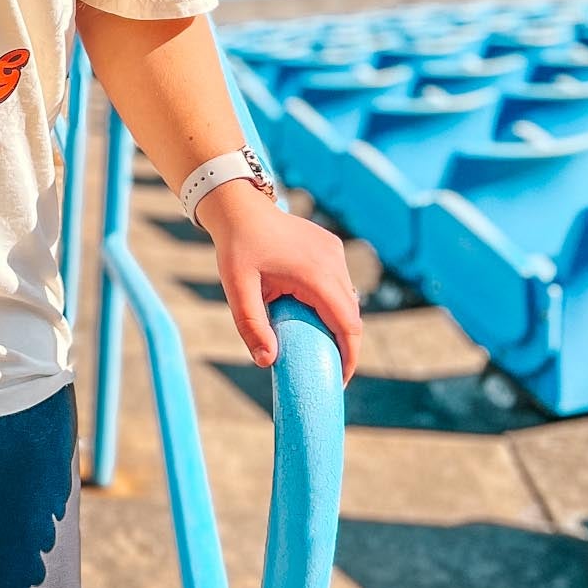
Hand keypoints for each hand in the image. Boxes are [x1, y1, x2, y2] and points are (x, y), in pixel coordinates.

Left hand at [197, 182, 361, 385]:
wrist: (239, 207)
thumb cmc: (236, 247)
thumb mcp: (237, 289)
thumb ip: (251, 325)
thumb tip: (268, 361)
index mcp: (316, 274)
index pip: (347, 324)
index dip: (349, 355)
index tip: (341, 380)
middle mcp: (333, 262)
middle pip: (351, 315)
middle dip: (344, 345)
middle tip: (327, 370)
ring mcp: (334, 252)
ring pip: (347, 298)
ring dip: (338, 323)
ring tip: (320, 346)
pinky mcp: (329, 247)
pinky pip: (338, 282)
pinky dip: (332, 303)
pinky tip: (313, 316)